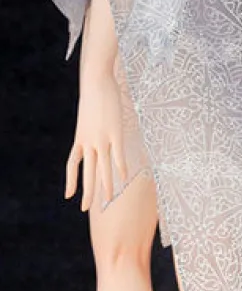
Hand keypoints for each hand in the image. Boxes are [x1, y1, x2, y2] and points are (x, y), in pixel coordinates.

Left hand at [65, 70, 128, 210]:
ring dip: (105, 185)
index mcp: (79, 138)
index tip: (68, 196)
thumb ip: (90, 128)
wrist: (96, 82)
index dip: (71, 181)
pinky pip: (117, 155)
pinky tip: (124, 177)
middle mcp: (88, 142)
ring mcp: (101, 138)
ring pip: (103, 167)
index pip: (72, 164)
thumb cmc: (94, 95)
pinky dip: (120, 168)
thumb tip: (94, 132)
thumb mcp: (87, 116)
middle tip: (86, 208)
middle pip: (87, 172)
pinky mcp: (115, 132)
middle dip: (87, 192)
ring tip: (108, 199)